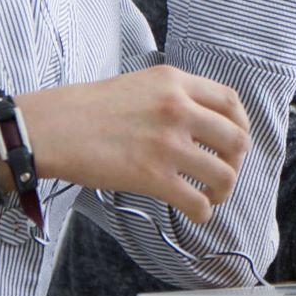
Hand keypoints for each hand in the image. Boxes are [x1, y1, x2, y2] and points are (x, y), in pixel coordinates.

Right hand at [18, 64, 249, 222]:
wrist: (54, 128)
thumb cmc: (90, 109)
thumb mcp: (141, 84)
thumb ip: (175, 96)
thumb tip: (203, 121)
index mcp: (176, 83)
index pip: (231, 102)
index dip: (241, 126)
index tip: (235, 141)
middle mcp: (178, 109)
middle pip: (237, 140)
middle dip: (236, 162)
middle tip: (223, 171)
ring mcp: (168, 144)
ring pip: (224, 174)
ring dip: (224, 190)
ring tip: (211, 196)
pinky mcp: (153, 177)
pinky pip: (198, 201)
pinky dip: (203, 212)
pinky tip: (196, 213)